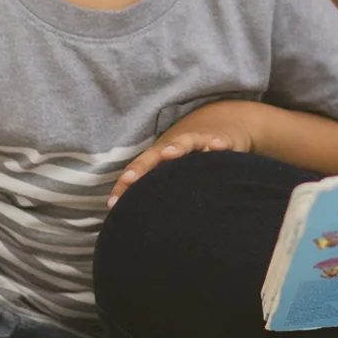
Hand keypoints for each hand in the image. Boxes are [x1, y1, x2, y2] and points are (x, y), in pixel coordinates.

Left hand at [107, 100, 262, 206]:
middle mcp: (177, 146)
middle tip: (130, 179)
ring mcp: (200, 141)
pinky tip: (217, 146)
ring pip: (187, 143)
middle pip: (157, 154)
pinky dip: (218, 144)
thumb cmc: (192, 152)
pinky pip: (222, 142)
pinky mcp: (224, 141)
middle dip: (143, 166)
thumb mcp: (174, 166)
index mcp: (162, 154)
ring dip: (177, 147)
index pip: (140, 169)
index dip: (126, 184)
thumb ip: (157, 187)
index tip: (113, 203)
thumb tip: (134, 217)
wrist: (224, 120)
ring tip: (169, 153)